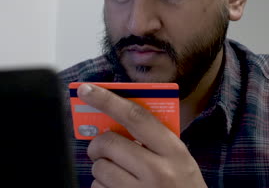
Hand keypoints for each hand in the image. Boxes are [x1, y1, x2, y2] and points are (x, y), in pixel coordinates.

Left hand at [77, 83, 207, 187]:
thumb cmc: (182, 184)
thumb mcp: (179, 157)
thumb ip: (155, 137)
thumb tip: (116, 116)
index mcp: (173, 151)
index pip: (135, 116)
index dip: (107, 99)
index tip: (86, 90)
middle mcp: (157, 171)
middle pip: (109, 143)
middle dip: (98, 144)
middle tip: (101, 148)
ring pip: (99, 168)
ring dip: (101, 168)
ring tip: (116, 173)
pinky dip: (101, 187)